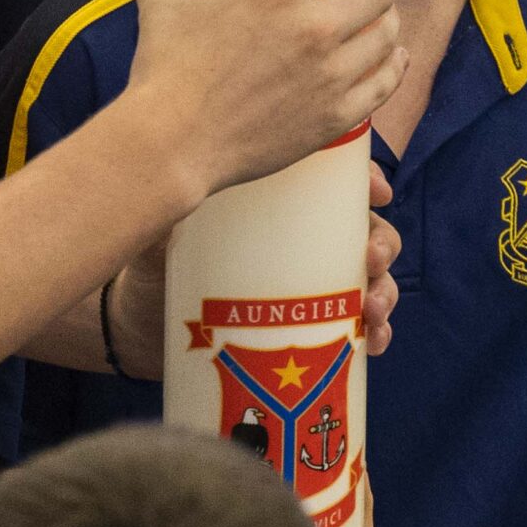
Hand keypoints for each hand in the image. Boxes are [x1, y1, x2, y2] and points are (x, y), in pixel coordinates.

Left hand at [105, 183, 399, 374]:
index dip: (366, 183)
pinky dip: (374, 335)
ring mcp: (310, 287)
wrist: (141, 326)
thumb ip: (177, 206)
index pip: (334, 185)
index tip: (378, 192)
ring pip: (369, 280)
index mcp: (280, 206)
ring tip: (372, 310)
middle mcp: (303, 242)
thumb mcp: (165, 228)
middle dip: (382, 244)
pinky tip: (374, 344)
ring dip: (384, 292)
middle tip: (371, 259)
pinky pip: (354, 329)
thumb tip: (183, 183)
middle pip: (363, 232)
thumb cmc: (155, 262)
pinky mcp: (308, 329)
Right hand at [123, 0, 407, 196]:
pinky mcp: (334, 116)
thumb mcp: (160, 7)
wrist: (171, 148)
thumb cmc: (165, 74)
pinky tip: (392, 57)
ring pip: (389, 33)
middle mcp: (313, 27)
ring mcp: (329, 75)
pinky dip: (394, 65)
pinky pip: (385, 84)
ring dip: (391, 17)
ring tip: (381, 14)